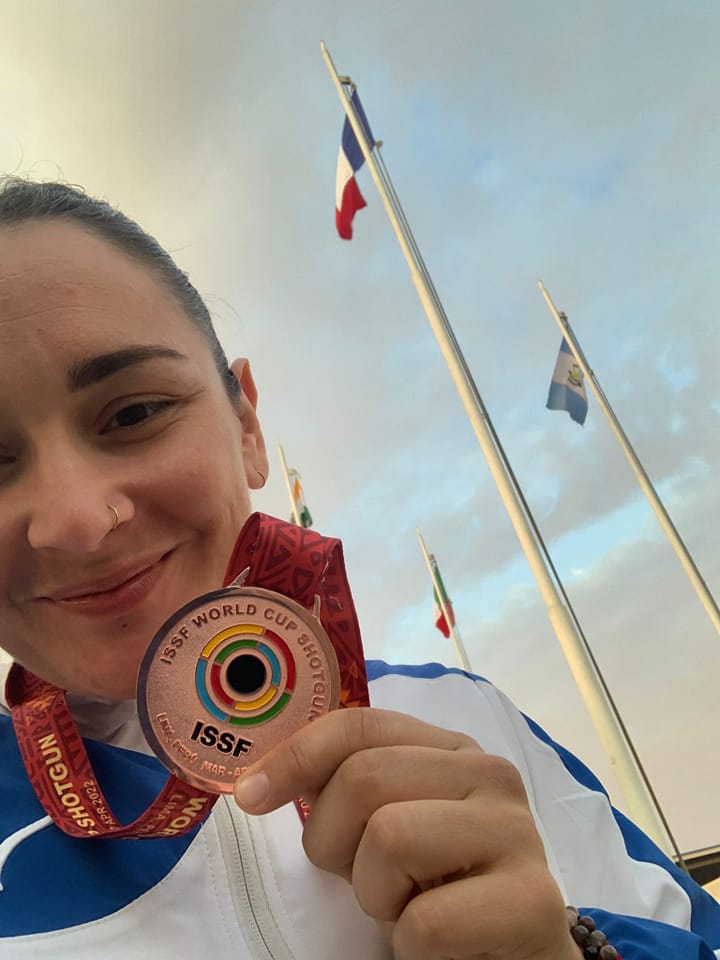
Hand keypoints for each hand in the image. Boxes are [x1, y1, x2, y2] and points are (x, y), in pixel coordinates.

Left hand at [234, 708, 578, 959]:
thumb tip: (257, 779)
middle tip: (360, 880)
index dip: (296, 756)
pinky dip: (410, 945)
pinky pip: (425, 921)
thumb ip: (344, 790)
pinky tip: (436, 945)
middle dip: (335, 842)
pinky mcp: (532, 902)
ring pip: (391, 838)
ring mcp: (518, 833)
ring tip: (405, 909)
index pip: (360, 726)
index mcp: (452, 750)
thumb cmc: (439, 890)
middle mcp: (490, 775)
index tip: (248, 797)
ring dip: (376, 895)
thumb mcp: (384, 828)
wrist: (514, 958)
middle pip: (365, 779)